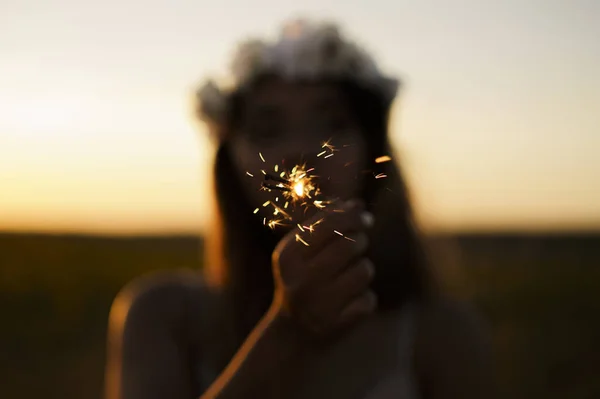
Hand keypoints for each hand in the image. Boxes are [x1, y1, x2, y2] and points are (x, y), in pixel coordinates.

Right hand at [271, 199, 376, 340]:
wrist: (292, 333)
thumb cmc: (301, 279)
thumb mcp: (302, 250)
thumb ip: (325, 223)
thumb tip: (357, 204)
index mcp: (288, 256)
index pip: (328, 224)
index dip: (352, 216)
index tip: (365, 217)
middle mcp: (300, 280)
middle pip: (350, 244)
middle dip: (360, 241)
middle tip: (356, 246)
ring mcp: (319, 305)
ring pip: (364, 270)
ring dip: (362, 270)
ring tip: (347, 277)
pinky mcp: (338, 325)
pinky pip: (369, 298)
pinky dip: (364, 297)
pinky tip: (347, 302)